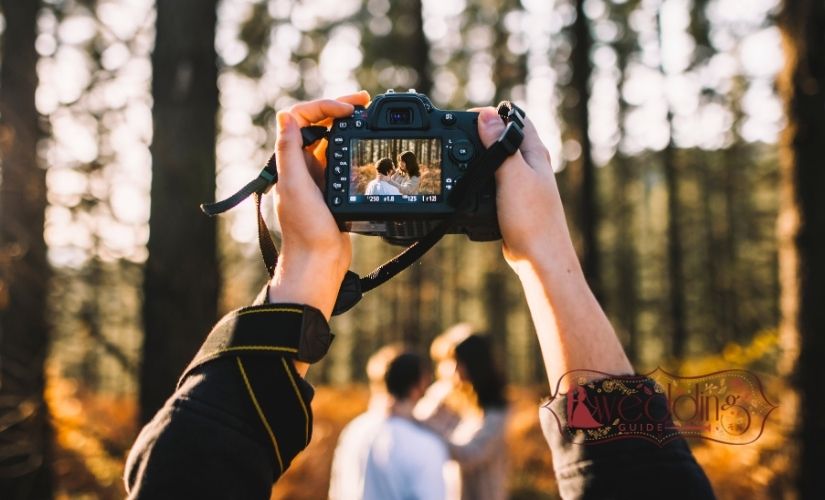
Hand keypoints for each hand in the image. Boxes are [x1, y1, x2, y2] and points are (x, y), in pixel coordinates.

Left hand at [267, 91, 370, 319]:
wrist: (319, 261)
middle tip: (365, 103)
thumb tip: (286, 115)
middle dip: (339, 109)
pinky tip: (367, 145)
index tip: (347, 109)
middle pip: (318, 124)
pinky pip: (341, 158)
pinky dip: (352, 146)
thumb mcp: (295, 186)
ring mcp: (317, 176)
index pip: (300, 117)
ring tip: (368, 117)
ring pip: (330, 139)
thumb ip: (289, 151)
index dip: (323, 106)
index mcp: (290, 161)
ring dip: (347, 125)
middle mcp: (301, 165)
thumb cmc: (306, 229)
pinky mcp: (332, 188)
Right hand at [474, 108, 579, 272]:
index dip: (492, 113)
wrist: (539, 258)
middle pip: (505, 138)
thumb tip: (487, 115)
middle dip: (482, 133)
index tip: (465, 117)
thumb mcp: (512, 176)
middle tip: (456, 136)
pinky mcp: (514, 202)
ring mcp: (523, 185)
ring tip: (458, 157)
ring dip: (480, 156)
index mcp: (534, 153)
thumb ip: (499, 145)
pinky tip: (469, 185)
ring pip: (498, 161)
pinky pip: (495, 182)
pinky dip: (480, 178)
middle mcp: (531, 166)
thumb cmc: (532, 219)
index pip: (515, 119)